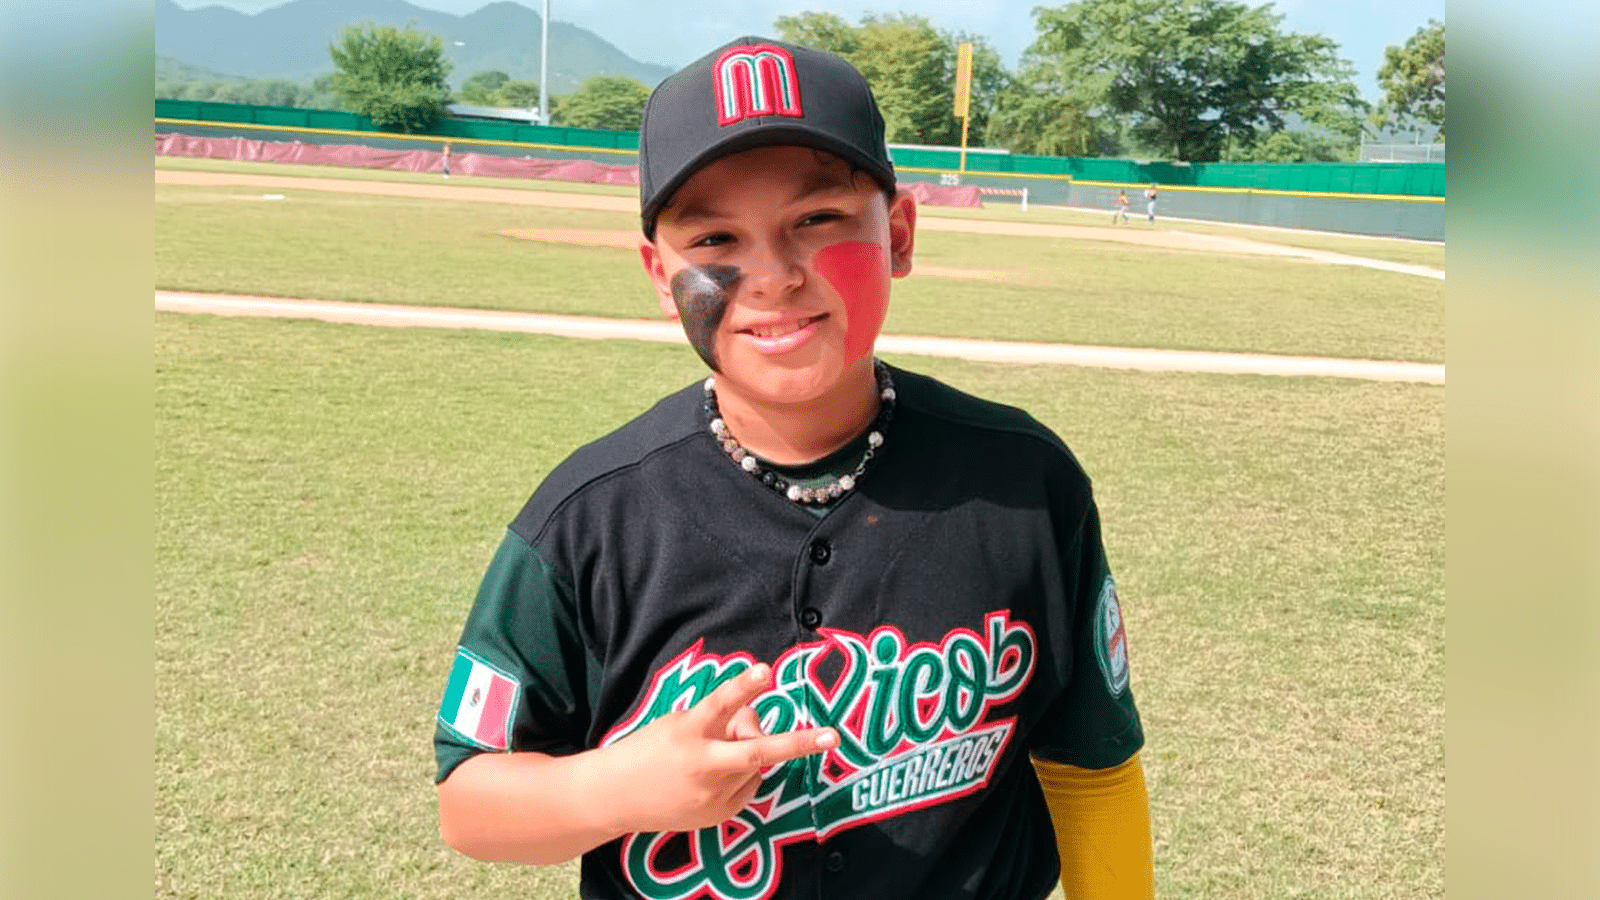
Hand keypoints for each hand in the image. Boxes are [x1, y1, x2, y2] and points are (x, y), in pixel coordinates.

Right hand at [596, 663, 836, 833]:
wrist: (614, 797)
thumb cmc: (651, 749)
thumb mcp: (679, 724)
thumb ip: (721, 720)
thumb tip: (759, 722)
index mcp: (687, 732)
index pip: (720, 703)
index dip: (743, 686)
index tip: (765, 669)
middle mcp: (701, 765)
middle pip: (755, 751)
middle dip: (798, 744)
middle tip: (832, 737)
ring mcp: (711, 794)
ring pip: (754, 764)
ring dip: (746, 750)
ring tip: (713, 751)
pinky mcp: (717, 814)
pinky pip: (748, 786)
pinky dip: (741, 775)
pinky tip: (713, 776)